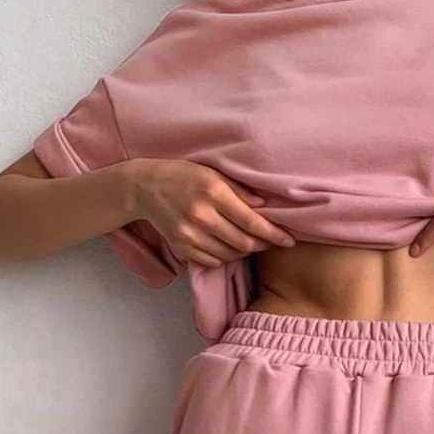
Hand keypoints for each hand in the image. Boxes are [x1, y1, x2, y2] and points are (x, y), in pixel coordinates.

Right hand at [130, 158, 295, 267]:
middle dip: (263, 245)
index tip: (289, 240)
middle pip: (244, 243)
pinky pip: (212, 261)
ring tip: (250, 242)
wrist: (144, 187)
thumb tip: (264, 205)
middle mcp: (202, 215)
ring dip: (245, 252)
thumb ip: (240, 190)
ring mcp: (189, 234)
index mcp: (213, 192)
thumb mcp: (212, 173)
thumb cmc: (183, 176)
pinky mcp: (181, 246)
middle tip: (272, 242)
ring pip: (229, 255)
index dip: (274, 234)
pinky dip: (225, 257)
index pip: (252, 222)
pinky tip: (227, 246)